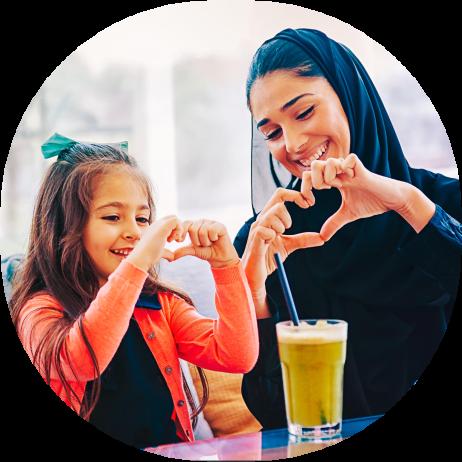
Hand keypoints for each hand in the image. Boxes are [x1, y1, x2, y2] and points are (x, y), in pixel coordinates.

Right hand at [126, 215, 182, 270]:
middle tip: (174, 240)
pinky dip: (179, 230)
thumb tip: (172, 257)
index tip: (170, 241)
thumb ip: (166, 253)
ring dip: (178, 229)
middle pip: (172, 218)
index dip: (173, 230)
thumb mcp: (159, 252)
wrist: (141, 258)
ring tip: (174, 240)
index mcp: (154, 229)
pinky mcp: (163, 226)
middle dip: (177, 228)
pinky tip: (174, 239)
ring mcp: (158, 224)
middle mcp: (156, 225)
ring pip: (175, 218)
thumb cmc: (148, 257)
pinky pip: (176, 220)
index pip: (168, 223)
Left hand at [173, 219, 239, 267]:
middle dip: (196, 241)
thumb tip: (171, 257)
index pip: (185, 224)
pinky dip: (213, 238)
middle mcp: (202, 222)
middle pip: (193, 228)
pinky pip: (212, 230)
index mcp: (194, 225)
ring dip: (205, 241)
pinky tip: (216, 239)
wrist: (220, 258)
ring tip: (210, 243)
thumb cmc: (206, 252)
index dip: (181, 233)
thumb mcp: (193, 251)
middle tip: (202, 245)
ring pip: (202, 231)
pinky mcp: (220, 226)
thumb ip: (183, 251)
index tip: (180, 241)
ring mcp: (211, 222)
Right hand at [242, 188, 323, 296]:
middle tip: (291, 226)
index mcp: (270, 217)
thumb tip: (322, 238)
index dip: (296, 195)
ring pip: (273, 212)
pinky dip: (272, 235)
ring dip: (283, 224)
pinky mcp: (254, 240)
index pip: (281, 194)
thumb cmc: (268, 257)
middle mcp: (262, 219)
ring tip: (279, 236)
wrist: (255, 274)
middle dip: (291, 209)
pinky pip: (264, 229)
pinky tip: (271, 242)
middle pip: (278, 196)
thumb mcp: (289, 246)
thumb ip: (303, 240)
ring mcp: (257, 228)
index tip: (309, 204)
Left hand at [303, 154, 433, 239]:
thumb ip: (334, 223)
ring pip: (329, 161)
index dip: (305, 189)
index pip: (309, 176)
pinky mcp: (362, 169)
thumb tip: (322, 238)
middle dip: (312, 181)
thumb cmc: (371, 203)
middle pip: (314, 165)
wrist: (392, 200)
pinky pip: (350, 159)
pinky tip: (348, 181)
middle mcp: (339, 172)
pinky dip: (345, 168)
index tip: (309, 204)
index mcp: (333, 180)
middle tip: (319, 194)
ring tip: (334, 187)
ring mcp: (350, 169)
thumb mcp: (348, 214)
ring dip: (327, 176)